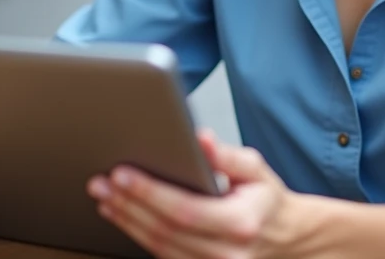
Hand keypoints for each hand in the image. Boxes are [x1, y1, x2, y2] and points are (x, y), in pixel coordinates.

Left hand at [87, 129, 295, 257]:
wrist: (284, 238)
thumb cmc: (266, 200)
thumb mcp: (255, 168)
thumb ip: (226, 155)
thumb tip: (200, 138)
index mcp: (242, 222)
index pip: (185, 210)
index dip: (150, 193)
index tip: (122, 174)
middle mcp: (228, 253)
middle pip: (165, 231)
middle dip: (128, 205)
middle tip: (101, 182)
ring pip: (159, 247)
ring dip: (126, 221)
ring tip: (105, 197)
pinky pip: (163, 255)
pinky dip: (138, 235)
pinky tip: (122, 216)